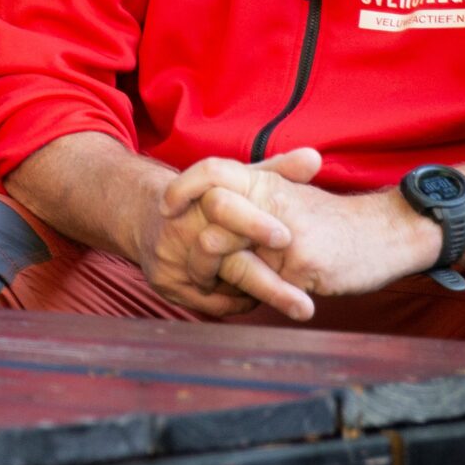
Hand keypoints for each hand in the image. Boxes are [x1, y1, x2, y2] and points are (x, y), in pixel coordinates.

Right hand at [124, 150, 309, 318]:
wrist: (149, 216)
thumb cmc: (208, 199)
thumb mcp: (240, 180)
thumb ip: (278, 170)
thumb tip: (314, 158)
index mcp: (201, 197)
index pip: (224, 207)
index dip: (254, 224)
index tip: (286, 238)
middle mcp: (181, 227)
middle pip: (228, 260)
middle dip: (268, 284)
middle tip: (304, 306)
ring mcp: (169, 257)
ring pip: (220, 287)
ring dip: (258, 294)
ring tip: (293, 301)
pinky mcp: (165, 283)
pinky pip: (209, 303)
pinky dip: (237, 302)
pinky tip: (255, 296)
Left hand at [166, 148, 443, 321]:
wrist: (388, 235)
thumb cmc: (336, 224)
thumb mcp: (293, 201)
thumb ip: (253, 202)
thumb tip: (208, 210)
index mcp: (268, 183)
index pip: (211, 170)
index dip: (182, 186)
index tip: (166, 207)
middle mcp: (274, 202)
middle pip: (212, 206)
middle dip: (192, 234)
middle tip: (180, 252)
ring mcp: (285, 235)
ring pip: (225, 245)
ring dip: (210, 268)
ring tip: (206, 285)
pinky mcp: (300, 266)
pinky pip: (258, 282)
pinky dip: (246, 292)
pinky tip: (243, 300)